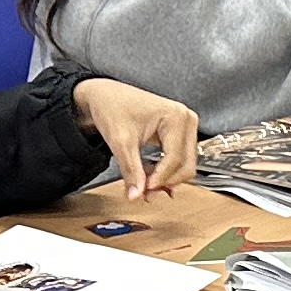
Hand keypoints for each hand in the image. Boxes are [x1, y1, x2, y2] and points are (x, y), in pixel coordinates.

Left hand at [71, 76, 201, 198]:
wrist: (104, 95)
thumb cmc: (113, 107)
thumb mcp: (121, 141)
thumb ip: (131, 170)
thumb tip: (136, 194)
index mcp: (176, 117)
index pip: (175, 159)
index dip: (160, 179)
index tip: (144, 191)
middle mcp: (186, 119)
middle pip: (186, 164)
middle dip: (166, 181)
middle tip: (144, 193)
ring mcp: (185, 126)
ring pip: (185, 165)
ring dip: (166, 179)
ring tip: (144, 184)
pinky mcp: (179, 133)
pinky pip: (180, 159)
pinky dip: (166, 171)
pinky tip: (150, 176)